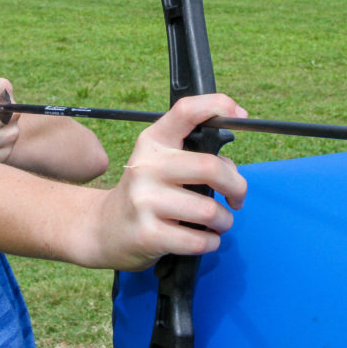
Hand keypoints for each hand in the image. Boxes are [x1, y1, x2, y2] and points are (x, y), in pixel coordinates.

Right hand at [89, 93, 248, 271]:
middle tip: (237, 198)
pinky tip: (203, 238)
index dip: (219, 105)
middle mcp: (147, 166)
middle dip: (238, 187)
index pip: (186, 111)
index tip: (242, 117)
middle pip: (211, 167)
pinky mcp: (148, 235)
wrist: (104, 229)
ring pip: (210, 210)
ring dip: (224, 221)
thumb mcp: (159, 163)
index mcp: (153, 142)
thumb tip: (232, 171)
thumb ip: (192, 155)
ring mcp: (144, 201)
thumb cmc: (147, 193)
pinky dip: (211, 242)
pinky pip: (199, 240)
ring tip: (217, 223)